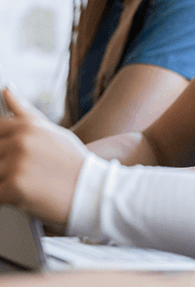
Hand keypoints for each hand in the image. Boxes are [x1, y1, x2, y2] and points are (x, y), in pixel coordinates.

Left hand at [0, 87, 88, 226]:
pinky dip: (7, 199)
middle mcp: (20, 141)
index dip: (3, 148)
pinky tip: (27, 197)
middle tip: (30, 173)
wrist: (93, 190)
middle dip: (5, 167)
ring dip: (6, 182)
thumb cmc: (73, 161)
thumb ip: (25, 112)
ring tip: (31, 185)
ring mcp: (16, 163)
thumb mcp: (53, 131)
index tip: (14, 156)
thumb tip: (6, 88)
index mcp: (26, 126)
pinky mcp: (14, 186)